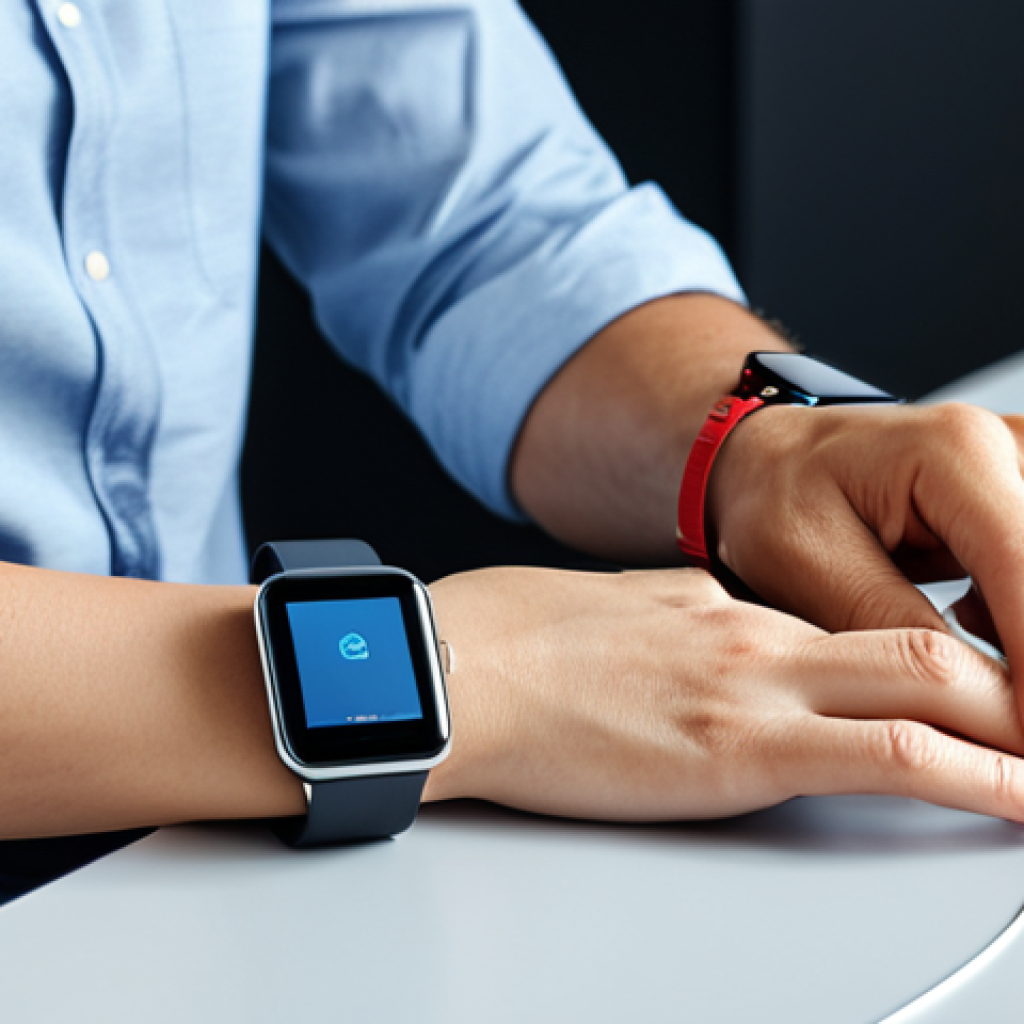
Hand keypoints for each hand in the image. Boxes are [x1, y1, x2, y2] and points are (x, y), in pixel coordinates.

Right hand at [423, 566, 1023, 822]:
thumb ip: (676, 633)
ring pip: (935, 682)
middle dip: (1007, 679)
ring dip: (1015, 724)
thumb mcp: (610, 619)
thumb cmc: (509, 642)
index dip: (928, 662)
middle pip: (923, 640)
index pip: (853, 629)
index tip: (969, 688)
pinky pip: (891, 758)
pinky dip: (979, 781)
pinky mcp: (739, 748)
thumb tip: (706, 657)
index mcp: (719, 605)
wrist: (455, 664)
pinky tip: (1020, 803)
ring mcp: (754, 682)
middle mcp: (754, 632)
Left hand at [707, 402, 1023, 699]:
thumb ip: (899, 632)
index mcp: (953, 454)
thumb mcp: (811, 569)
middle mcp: (1003, 447)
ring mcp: (1020, 466)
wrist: (761, 460)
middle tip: (1002, 726)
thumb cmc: (771, 497)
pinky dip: (1018, 615)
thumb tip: (982, 707)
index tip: (1022, 742)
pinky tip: (971, 625)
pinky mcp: (1020, 496)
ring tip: (968, 659)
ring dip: (1020, 634)